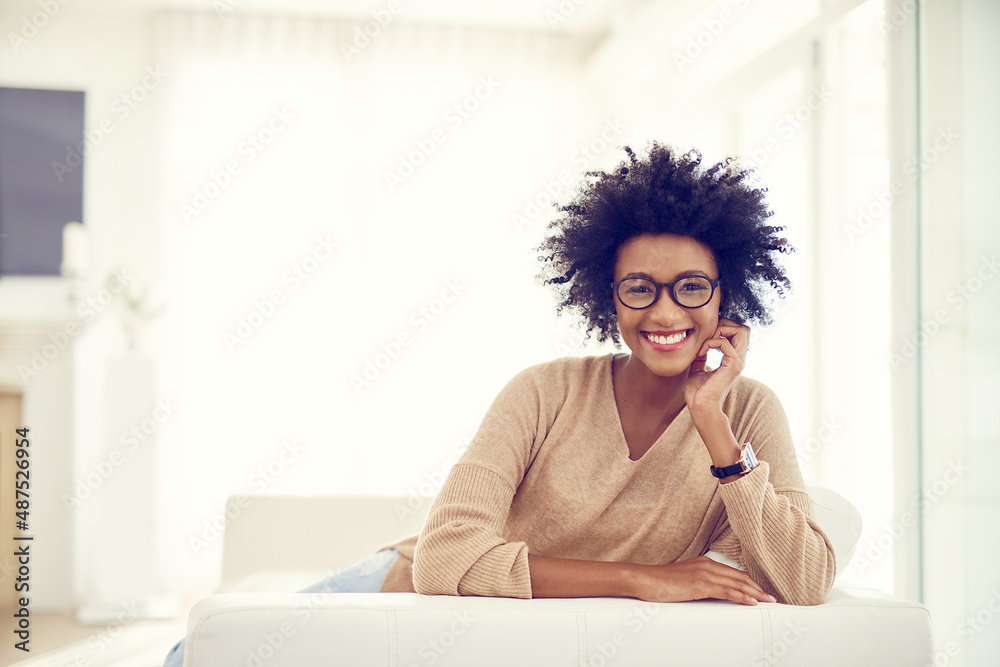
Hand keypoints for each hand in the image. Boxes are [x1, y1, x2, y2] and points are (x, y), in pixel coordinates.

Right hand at [627, 556, 775, 605]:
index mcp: (704, 563)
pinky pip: (726, 591)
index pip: (733, 572)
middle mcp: (707, 565)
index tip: (761, 590)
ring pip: (736, 583)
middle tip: (772, 597)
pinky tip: (752, 601)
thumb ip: (699, 582)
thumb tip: (712, 592)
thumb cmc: (661, 582)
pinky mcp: (700, 585)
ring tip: (768, 600)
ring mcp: (704, 574)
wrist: (645, 579)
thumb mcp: (684, 579)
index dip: (749, 581)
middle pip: (739, 576)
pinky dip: (742, 596)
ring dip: (755, 593)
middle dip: (757, 587)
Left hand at [684, 318, 749, 415]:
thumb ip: (702, 355)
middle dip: (724, 324)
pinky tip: (701, 351)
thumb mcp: (698, 368)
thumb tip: (699, 344)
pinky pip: (725, 343)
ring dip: (721, 330)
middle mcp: (739, 359)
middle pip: (744, 329)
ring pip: (742, 331)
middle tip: (708, 334)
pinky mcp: (733, 366)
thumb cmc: (698, 393)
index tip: (706, 336)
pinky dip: (710, 342)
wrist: (701, 408)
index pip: (738, 333)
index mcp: (732, 359)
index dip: (723, 327)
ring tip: (706, 341)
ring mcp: (738, 362)